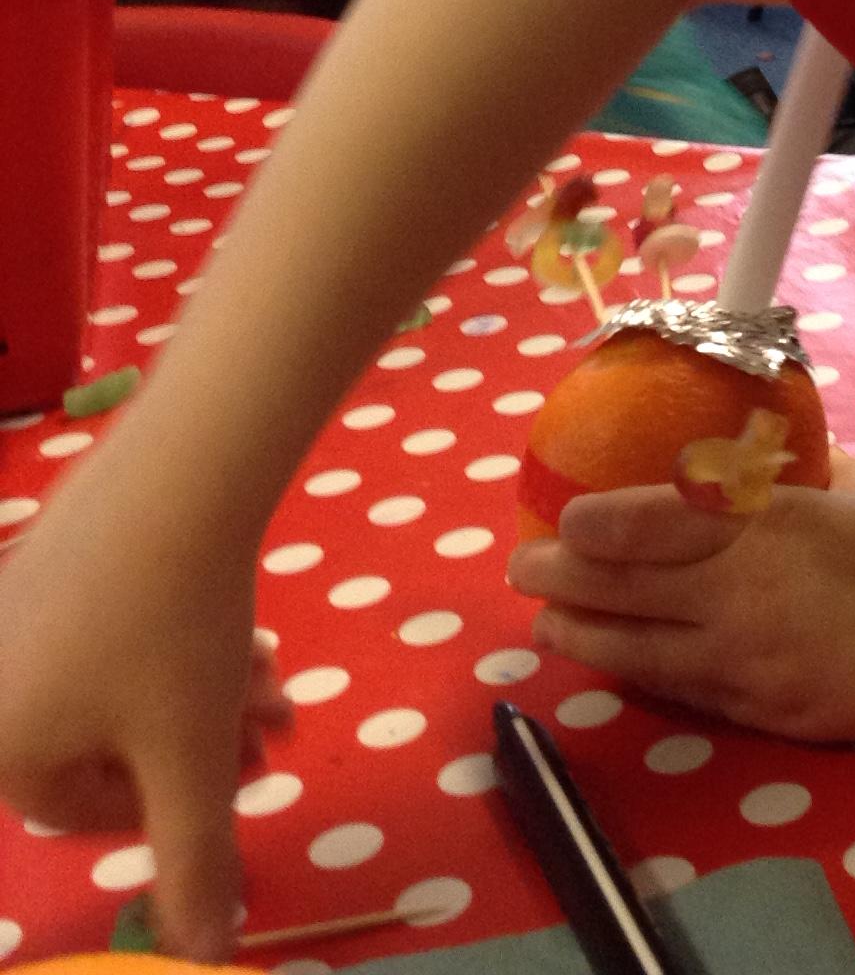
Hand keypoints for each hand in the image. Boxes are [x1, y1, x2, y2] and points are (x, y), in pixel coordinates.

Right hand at [0, 464, 283, 960]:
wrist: (182, 474)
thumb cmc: (174, 628)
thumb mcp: (193, 755)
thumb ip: (195, 859)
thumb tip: (206, 954)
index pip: (82, 811)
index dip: (173, 809)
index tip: (246, 782)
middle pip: (110, 738)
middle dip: (204, 742)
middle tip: (282, 727)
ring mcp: (15, 609)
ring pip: (123, 680)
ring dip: (205, 692)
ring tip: (278, 677)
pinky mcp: (54, 554)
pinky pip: (114, 624)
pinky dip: (179, 641)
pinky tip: (245, 632)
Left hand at [506, 451, 854, 740]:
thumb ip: (804, 476)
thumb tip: (768, 456)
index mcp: (771, 521)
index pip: (659, 522)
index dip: (597, 524)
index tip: (560, 515)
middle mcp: (747, 592)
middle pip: (632, 588)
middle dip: (565, 579)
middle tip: (520, 569)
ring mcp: (755, 659)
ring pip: (646, 651)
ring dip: (588, 637)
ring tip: (546, 627)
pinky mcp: (772, 710)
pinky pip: (693, 692)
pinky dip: (648, 676)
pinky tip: (622, 668)